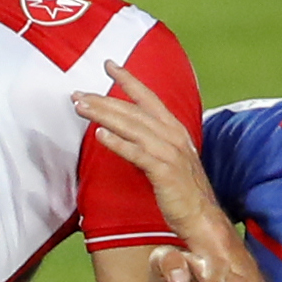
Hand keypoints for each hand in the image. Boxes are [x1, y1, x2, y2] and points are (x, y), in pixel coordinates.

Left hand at [71, 71, 231, 242]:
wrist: (203, 217)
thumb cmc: (183, 191)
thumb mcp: (169, 158)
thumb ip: (151, 142)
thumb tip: (127, 132)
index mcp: (174, 129)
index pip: (148, 97)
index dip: (129, 79)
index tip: (109, 65)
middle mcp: (172, 135)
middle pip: (133, 110)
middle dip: (104, 99)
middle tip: (78, 94)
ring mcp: (169, 152)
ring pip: (131, 127)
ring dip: (104, 115)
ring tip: (80, 107)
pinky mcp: (164, 171)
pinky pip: (137, 153)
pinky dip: (118, 142)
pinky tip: (99, 135)